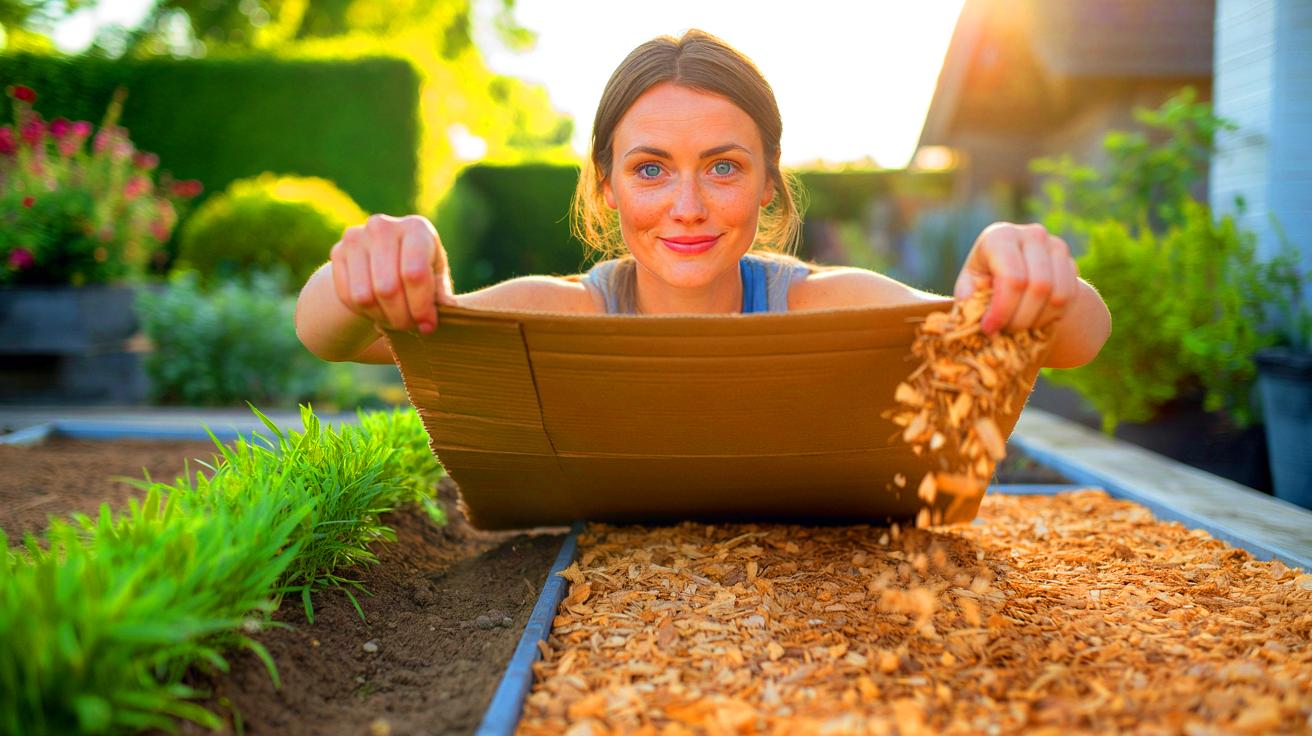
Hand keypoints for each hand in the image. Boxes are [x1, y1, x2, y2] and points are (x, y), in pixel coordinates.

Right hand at [329, 214, 457, 333]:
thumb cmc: (420, 268)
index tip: (427, 326)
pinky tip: (377, 311)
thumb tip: (441, 314)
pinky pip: (347, 296)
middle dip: (401, 317)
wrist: (384, 255)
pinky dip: (363, 312)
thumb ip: (441, 295)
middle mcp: (383, 226)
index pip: (414, 274)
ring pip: (365, 296)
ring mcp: (356, 237)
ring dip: (382, 317)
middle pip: (388, 288)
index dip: (420, 307)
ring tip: (395, 319)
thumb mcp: (436, 277)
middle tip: (410, 327)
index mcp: (416, 228)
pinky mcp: (337, 251)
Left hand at [953, 222, 1076, 334]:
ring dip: (1039, 320)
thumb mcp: (969, 284)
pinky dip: (1053, 316)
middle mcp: (1032, 235)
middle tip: (1005, 332)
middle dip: (1021, 318)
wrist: (1015, 269)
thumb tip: (968, 300)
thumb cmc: (984, 278)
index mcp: (1001, 236)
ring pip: (1058, 295)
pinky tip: (1034, 320)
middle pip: (1039, 287)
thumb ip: (967, 294)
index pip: (1012, 278)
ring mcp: (1055, 246)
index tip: (989, 328)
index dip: (1002, 310)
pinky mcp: (1070, 261)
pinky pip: (1070, 297)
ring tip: (1019, 328)